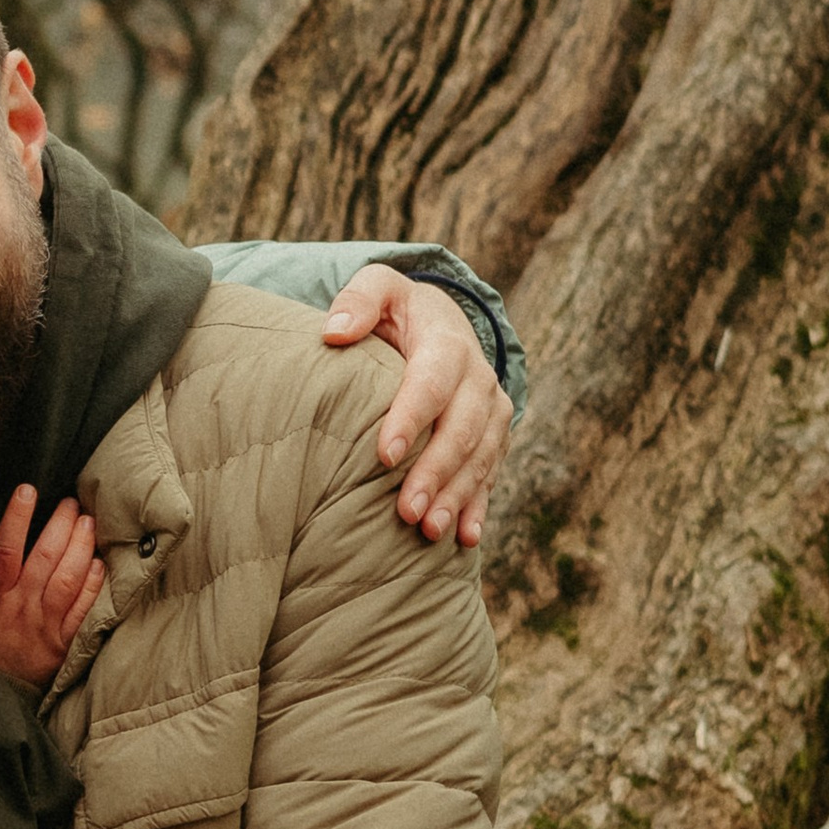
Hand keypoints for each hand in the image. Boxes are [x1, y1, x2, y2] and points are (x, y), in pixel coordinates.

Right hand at [0, 484, 103, 684]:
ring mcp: (46, 624)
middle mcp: (22, 606)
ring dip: (81, 546)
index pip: (6, 548)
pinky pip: (84, 609)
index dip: (17, 517)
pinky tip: (98, 562)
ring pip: (69, 578)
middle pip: (46, 557)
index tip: (27, 490)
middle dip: (61, 524)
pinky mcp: (64, 642)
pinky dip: (93, 584)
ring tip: (87, 522)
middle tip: (70, 502)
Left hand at [323, 264, 511, 545]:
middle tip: (407, 511)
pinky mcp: (494, 436)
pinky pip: (491, 474)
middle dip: (435, 473)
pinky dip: (478, 507)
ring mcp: (491, 410)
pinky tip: (464, 539)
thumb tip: (333, 331)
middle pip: (462, 430)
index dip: (412, 418)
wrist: (442, 323)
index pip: (432, 382)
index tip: (385, 455)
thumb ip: (358, 300)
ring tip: (429, 531)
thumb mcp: (379, 289)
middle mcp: (479, 378)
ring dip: (456, 497)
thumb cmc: (397, 312)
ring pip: (480, 458)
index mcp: (448, 344)